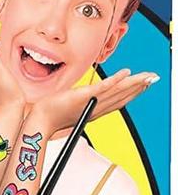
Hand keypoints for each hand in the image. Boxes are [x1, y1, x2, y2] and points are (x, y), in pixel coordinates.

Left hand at [29, 68, 158, 136]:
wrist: (41, 121)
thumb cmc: (53, 114)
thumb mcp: (73, 107)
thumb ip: (84, 102)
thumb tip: (89, 97)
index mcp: (96, 110)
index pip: (119, 101)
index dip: (133, 92)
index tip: (144, 84)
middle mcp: (97, 108)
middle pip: (123, 96)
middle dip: (140, 86)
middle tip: (154, 78)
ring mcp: (91, 102)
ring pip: (118, 91)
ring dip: (134, 83)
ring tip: (147, 76)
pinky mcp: (83, 95)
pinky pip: (102, 88)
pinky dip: (115, 80)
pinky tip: (126, 73)